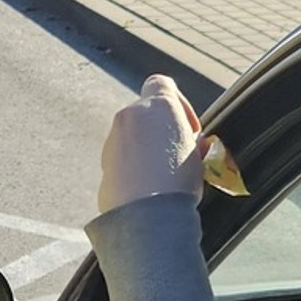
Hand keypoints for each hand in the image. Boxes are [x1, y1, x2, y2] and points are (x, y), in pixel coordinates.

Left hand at [98, 74, 202, 213]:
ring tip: (163, 175)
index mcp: (158, 106)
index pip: (161, 84)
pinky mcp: (104, 163)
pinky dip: (133, 167)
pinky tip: (147, 188)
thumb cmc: (178, 184)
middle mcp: (130, 116)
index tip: (189, 128)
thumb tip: (189, 143)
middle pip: (146, 114)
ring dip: (146, 149)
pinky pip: (122, 159)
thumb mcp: (197, 155)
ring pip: (132, 136)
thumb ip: (188, 139)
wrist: (147, 216)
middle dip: (161, 130)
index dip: (178, 103)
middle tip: (178, 153)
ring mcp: (113, 139)